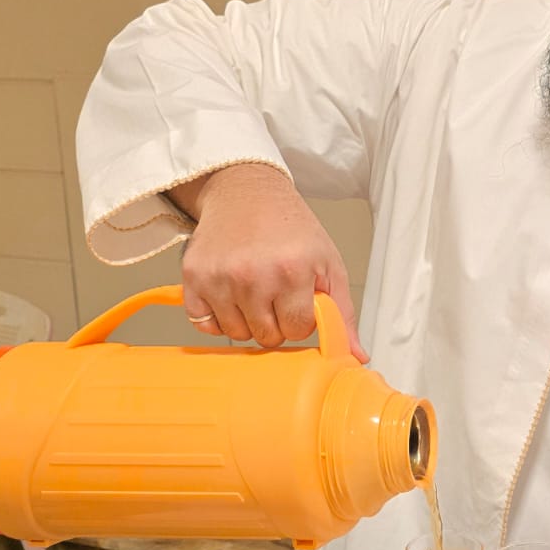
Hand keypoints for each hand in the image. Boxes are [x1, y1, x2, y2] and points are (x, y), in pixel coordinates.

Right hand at [172, 164, 367, 357]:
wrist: (247, 192)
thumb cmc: (290, 229)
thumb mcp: (328, 263)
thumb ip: (342, 312)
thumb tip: (356, 356)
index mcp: (292, 270)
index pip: (297, 330)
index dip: (300, 320)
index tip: (298, 300)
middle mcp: (253, 275)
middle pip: (267, 337)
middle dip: (276, 323)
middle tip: (276, 295)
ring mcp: (220, 277)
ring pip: (237, 334)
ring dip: (247, 321)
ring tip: (254, 291)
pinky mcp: (193, 277)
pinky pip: (204, 324)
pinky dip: (217, 318)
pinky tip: (230, 296)